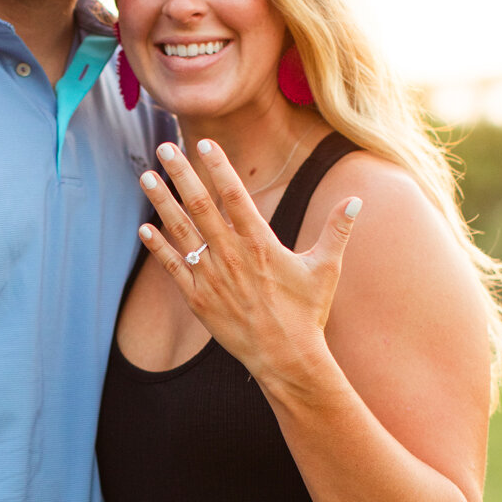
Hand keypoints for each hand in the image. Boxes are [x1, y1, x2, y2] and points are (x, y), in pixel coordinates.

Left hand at [139, 140, 362, 388]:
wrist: (286, 358)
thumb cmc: (307, 313)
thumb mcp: (325, 268)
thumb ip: (337, 230)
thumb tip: (356, 200)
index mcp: (261, 243)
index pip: (236, 196)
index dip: (219, 168)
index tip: (204, 144)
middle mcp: (233, 255)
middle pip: (201, 206)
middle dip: (182, 174)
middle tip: (164, 148)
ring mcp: (213, 277)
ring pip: (182, 232)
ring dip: (163, 203)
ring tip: (146, 177)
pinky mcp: (199, 300)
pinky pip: (174, 268)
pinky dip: (159, 247)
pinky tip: (144, 228)